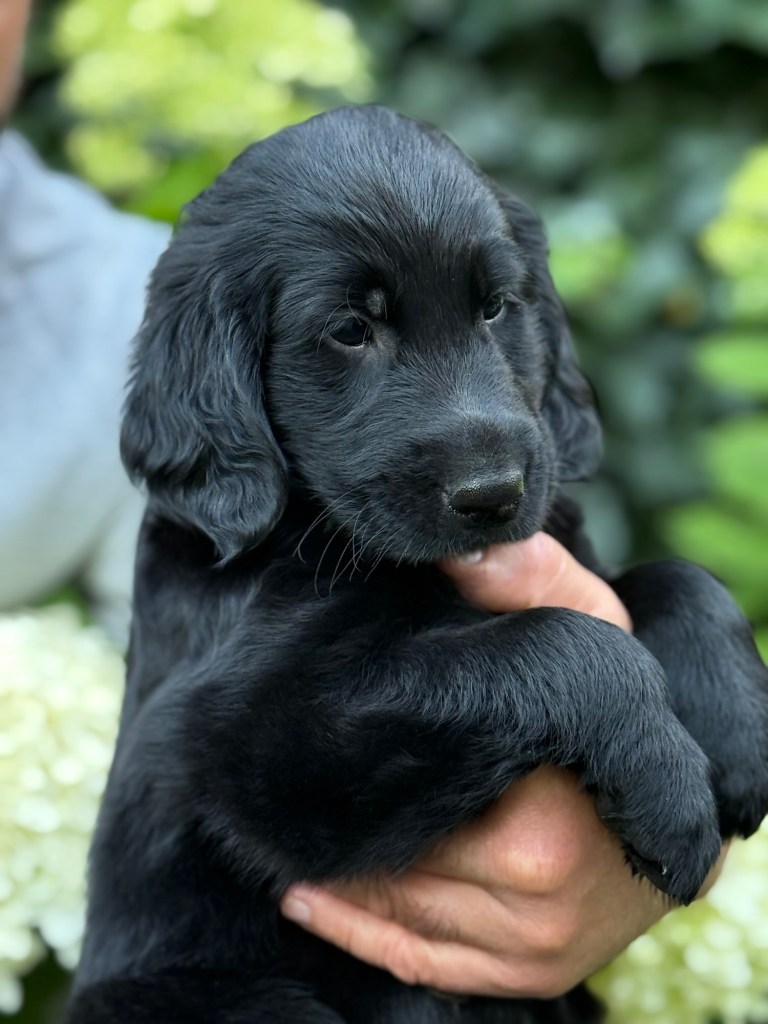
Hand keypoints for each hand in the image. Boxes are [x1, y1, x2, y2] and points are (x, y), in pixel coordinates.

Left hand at [281, 534, 726, 997]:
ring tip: (293, 840)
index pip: (413, 812)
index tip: (307, 739)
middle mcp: (541, 902)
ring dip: (343, 883)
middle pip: (401, 868)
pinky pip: (424, 964)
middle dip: (350, 832)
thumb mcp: (590, 627)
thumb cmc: (625, 702)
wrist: (681, 791)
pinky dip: (361, 936)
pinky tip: (310, 899)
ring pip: (403, 920)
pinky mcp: (534, 972)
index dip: (357, 783)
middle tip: (289, 793)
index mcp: (544, 827)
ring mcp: (538, 947)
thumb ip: (531, 580)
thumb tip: (462, 544)